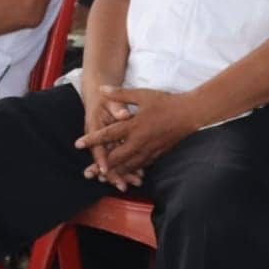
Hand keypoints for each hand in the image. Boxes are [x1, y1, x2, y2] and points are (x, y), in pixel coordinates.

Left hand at [76, 86, 198, 185]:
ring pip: (130, 165)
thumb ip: (120, 94)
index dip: (92, 139)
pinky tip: (125, 175)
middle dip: (101, 166)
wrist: (189, 113)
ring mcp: (150, 149)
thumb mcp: (141, 94)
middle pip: (117, 157)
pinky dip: (132, 171)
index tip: (78, 144)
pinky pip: (142, 165)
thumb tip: (101, 89)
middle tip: (88, 172)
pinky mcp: (158, 153)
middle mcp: (140, 140)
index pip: (108, 134)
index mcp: (134, 125)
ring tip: (103, 178)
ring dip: (115, 172)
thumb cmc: (165, 101)